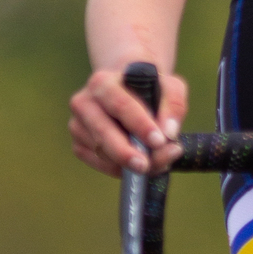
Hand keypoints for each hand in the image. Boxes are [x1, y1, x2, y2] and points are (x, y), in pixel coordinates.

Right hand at [69, 66, 188, 177]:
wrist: (130, 94)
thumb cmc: (150, 90)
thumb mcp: (170, 87)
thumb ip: (174, 105)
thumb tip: (168, 133)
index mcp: (103, 82)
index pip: (120, 105)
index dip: (139, 124)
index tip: (158, 140)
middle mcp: (84, 103)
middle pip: (102, 132)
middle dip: (126, 152)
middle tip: (146, 165)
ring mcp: (78, 126)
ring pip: (101, 152)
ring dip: (130, 164)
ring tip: (159, 162)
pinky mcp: (79, 146)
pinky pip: (100, 165)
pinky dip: (122, 170)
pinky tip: (143, 164)